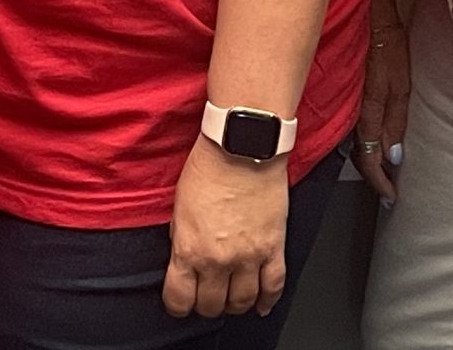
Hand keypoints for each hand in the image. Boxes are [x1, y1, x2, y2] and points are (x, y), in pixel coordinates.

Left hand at [162, 135, 289, 318]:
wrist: (241, 146)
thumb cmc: (209, 167)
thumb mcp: (179, 207)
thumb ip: (181, 240)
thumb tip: (185, 260)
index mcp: (189, 249)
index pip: (179, 299)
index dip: (178, 305)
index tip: (181, 301)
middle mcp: (218, 259)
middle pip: (212, 306)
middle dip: (207, 305)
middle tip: (208, 295)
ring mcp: (249, 256)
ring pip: (243, 302)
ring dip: (235, 304)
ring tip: (232, 295)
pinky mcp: (274, 247)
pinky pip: (274, 286)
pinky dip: (268, 300)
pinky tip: (262, 303)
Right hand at [354, 22, 408, 202]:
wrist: (367, 13)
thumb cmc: (387, 43)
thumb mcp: (401, 84)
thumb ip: (396, 121)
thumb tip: (393, 156)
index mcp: (366, 113)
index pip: (368, 161)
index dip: (379, 182)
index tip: (390, 195)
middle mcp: (351, 112)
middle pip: (358, 154)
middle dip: (372, 174)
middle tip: (385, 188)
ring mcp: (344, 102)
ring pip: (350, 140)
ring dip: (365, 156)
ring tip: (378, 169)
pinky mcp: (343, 91)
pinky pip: (347, 123)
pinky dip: (357, 137)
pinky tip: (365, 138)